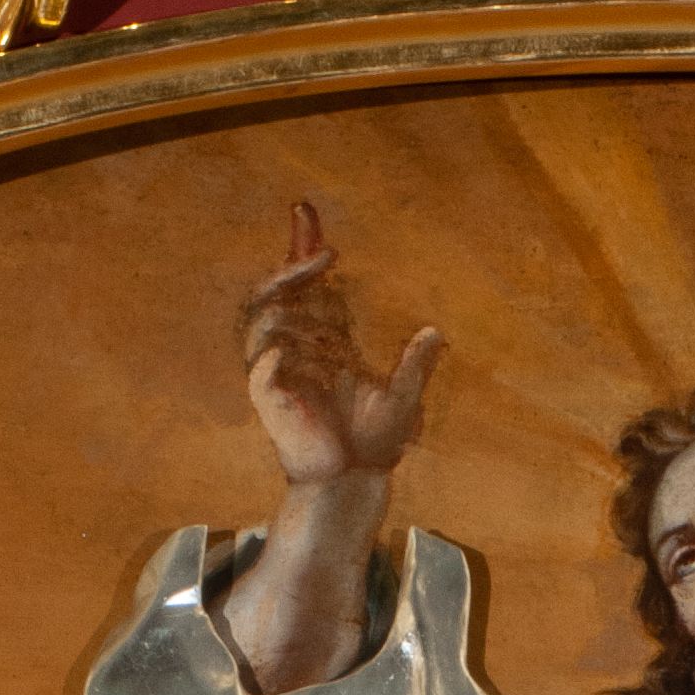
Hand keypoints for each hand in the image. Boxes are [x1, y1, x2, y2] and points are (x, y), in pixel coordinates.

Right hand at [243, 204, 440, 490]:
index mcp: (322, 340)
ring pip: (262, 322)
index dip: (302, 247)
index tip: (304, 211)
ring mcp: (279, 374)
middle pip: (275, 292)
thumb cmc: (374, 443)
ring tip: (317, 291)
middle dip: (292, 265)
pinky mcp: (271, 403)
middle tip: (324, 253)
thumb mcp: (404, 397)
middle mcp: (295, 350)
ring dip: (286, 301)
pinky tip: (285, 352)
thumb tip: (435, 333)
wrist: (357, 483)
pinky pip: (259, 373)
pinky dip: (269, 359)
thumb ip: (415, 364)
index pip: (305, 285)